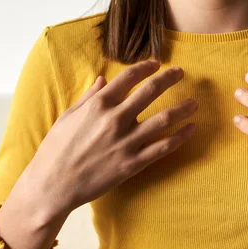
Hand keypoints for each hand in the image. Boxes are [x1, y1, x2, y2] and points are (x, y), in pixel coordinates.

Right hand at [26, 59, 197, 217]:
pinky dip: (180, 137)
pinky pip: (163, 147)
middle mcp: (116, 119)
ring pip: (164, 119)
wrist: (53, 185)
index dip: (146, 67)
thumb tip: (104, 79)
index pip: (129, 77)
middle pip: (151, 91)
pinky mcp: (133, 163)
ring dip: (183, 108)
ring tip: (195, 103)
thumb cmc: (55, 150)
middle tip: (181, 73)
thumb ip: (89, 97)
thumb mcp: (67, 116)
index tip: (157, 63)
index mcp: (99, 104)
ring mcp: (127, 142)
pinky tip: (191, 129)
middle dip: (169, 78)